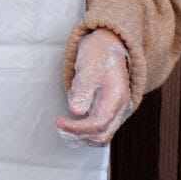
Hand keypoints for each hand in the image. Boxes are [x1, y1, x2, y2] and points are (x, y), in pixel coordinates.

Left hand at [56, 29, 132, 145]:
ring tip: (64, 127)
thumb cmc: (98, 52)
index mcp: (116, 96)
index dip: (77, 127)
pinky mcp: (112, 109)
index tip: (59, 121)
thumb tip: (75, 110)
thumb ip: (82, 88)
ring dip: (83, 136)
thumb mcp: (88, 65)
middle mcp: (121, 106)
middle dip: (79, 135)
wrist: (110, 43)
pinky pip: (103, 127)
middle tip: (60, 126)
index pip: (98, 123)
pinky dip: (88, 131)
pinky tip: (74, 125)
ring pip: (103, 134)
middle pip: (102, 134)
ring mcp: (118, 109)